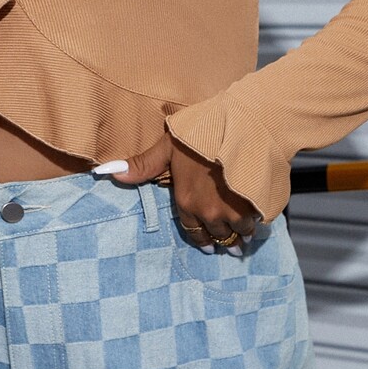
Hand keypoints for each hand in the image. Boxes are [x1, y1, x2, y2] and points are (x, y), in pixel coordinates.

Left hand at [103, 132, 260, 250]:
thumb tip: (109, 172)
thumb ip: (143, 164)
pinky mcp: (258, 208)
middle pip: (216, 235)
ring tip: (243, 230)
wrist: (244, 126)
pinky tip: (256, 218)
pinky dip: (256, 223)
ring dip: (239, 232)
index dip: (201, 237)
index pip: (193, 232)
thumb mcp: (168, 147)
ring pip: (237, 233)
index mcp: (186, 202)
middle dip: (220, 234)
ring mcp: (235, 213)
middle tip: (226, 233)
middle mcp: (209, 213)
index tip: (207, 242)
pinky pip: (256, 225)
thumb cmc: (203, 133)